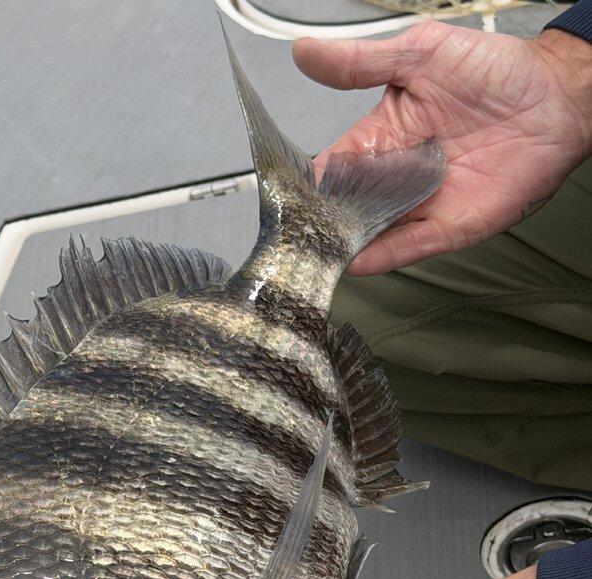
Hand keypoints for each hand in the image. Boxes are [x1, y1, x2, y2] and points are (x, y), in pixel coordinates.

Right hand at [293, 23, 591, 274]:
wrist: (557, 94)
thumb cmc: (494, 69)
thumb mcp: (418, 54)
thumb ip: (361, 63)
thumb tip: (305, 54)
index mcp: (383, 138)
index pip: (335, 167)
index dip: (310, 182)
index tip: (284, 195)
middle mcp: (398, 177)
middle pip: (350, 208)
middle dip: (323, 221)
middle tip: (295, 233)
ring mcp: (423, 205)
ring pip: (374, 233)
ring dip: (347, 244)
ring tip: (317, 253)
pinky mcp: (452, 226)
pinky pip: (412, 245)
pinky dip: (385, 255)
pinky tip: (359, 261)